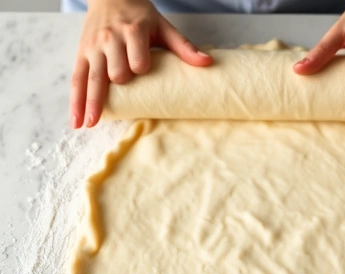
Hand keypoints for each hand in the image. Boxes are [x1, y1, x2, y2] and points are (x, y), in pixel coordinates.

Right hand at [70, 0, 212, 128]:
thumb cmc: (141, 16)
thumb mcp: (164, 27)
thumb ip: (184, 46)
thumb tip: (208, 63)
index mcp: (132, 32)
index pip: (137, 60)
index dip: (140, 67)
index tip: (143, 69)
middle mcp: (110, 40)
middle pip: (115, 72)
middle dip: (120, 82)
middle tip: (124, 87)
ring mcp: (93, 48)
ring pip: (91, 79)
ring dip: (90, 103)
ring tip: (89, 124)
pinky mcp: (81, 54)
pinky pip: (77, 79)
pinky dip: (75, 100)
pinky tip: (76, 120)